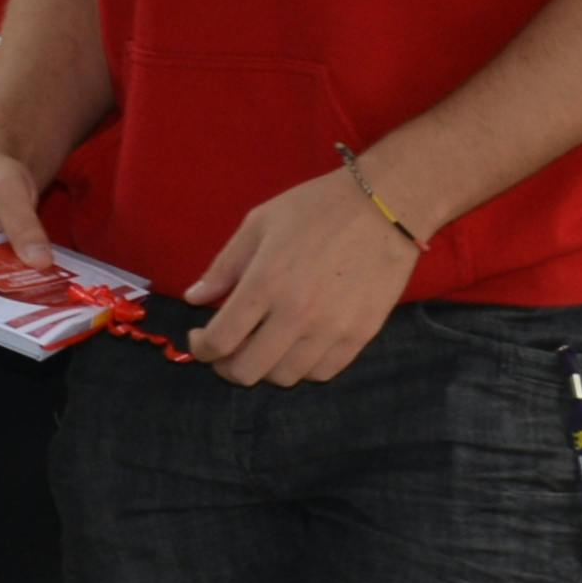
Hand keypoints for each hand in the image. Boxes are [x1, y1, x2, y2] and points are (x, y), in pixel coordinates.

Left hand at [181, 163, 420, 386]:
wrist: (386, 205)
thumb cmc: (318, 207)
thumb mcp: (260, 223)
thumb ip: (224, 266)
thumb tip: (194, 299)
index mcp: (265, 283)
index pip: (220, 341)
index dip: (202, 348)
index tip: (201, 337)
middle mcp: (296, 314)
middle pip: (247, 371)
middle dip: (227, 366)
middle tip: (227, 350)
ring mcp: (331, 329)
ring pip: (285, 377)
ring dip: (265, 367)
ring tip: (265, 345)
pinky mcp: (360, 336)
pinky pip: (322, 372)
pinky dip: (303, 367)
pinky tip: (298, 345)